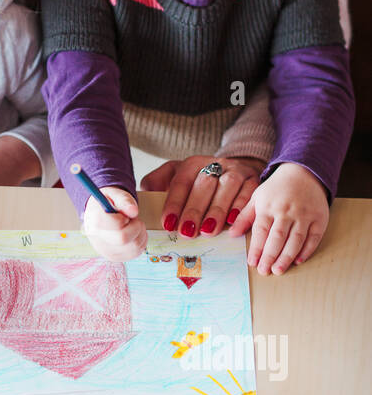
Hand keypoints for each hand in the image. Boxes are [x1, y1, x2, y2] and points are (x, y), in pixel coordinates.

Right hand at [81, 187, 147, 262]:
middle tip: (131, 219)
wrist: (98, 214)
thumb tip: (133, 211)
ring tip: (132, 225)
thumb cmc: (108, 203)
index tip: (123, 215)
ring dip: (139, 234)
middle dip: (135, 227)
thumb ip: (124, 200)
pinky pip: (135, 253)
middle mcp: (97, 239)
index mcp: (94, 221)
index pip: (116, 226)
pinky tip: (133, 233)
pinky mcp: (114, 257)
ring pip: (133, 247)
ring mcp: (105, 251)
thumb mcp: (115, 194)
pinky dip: (140, 242)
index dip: (125, 219)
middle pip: (124, 239)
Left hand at [141, 155, 263, 235]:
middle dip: (194, 209)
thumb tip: (141, 198)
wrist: (234, 168)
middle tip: (187, 231)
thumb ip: (157, 183)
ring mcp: (236, 171)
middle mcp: (215, 164)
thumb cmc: (199, 180)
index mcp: (192, 163)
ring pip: (227, 187)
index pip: (181, 182)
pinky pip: (250, 192)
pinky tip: (233, 222)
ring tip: (209, 231)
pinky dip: (242, 207)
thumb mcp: (175, 176)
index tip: (167, 223)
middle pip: (204, 184)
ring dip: (217, 210)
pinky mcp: (254, 180)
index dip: (174, 203)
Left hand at [228, 163, 328, 273]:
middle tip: (264, 271)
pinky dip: (307, 251)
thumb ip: (245, 216)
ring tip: (278, 270)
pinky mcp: (320, 218)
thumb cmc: (277, 188)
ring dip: (287, 257)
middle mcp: (287, 211)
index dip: (256, 248)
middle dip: (270, 256)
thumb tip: (232, 234)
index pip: (261, 231)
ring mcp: (305, 215)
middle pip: (278, 237)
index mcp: (269, 206)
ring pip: (296, 240)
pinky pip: (314, 237)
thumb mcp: (257, 198)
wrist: (304, 172)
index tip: (252, 263)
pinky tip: (298, 260)